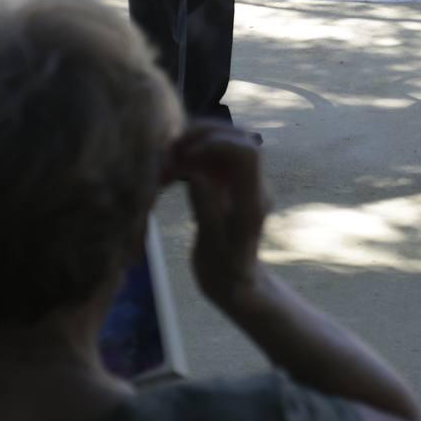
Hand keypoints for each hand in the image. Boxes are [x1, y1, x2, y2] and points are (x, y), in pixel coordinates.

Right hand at [165, 119, 269, 308]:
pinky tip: (171, 172)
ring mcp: (243, 183)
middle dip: (203, 135)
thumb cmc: (224, 272)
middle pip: (238, 138)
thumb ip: (205, 207)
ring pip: (225, 145)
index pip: (247, 152)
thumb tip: (195, 173)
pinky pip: (215, 159)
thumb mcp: (210, 244)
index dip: (217, 143)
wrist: (236, 285)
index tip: (186, 156)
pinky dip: (193, 157)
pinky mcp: (231, 185)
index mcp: (253, 199)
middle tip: (170, 149)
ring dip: (195, 145)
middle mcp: (253, 185)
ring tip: (166, 160)